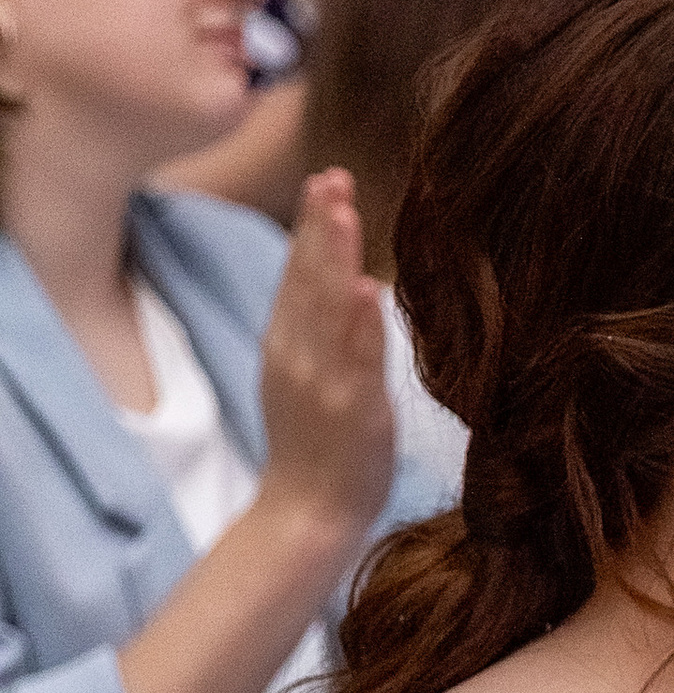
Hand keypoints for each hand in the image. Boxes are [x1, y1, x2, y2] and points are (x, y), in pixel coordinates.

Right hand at [254, 168, 395, 540]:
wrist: (307, 515)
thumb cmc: (316, 450)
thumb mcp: (309, 379)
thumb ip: (325, 334)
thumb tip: (356, 285)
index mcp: (288, 347)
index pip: (297, 275)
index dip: (309, 228)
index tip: (323, 182)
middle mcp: (298, 357)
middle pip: (306, 280)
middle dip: (319, 227)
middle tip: (331, 177)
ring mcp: (323, 382)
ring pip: (326, 310)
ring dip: (334, 258)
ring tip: (343, 212)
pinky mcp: (352, 410)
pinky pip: (357, 360)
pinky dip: (360, 324)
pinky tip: (366, 288)